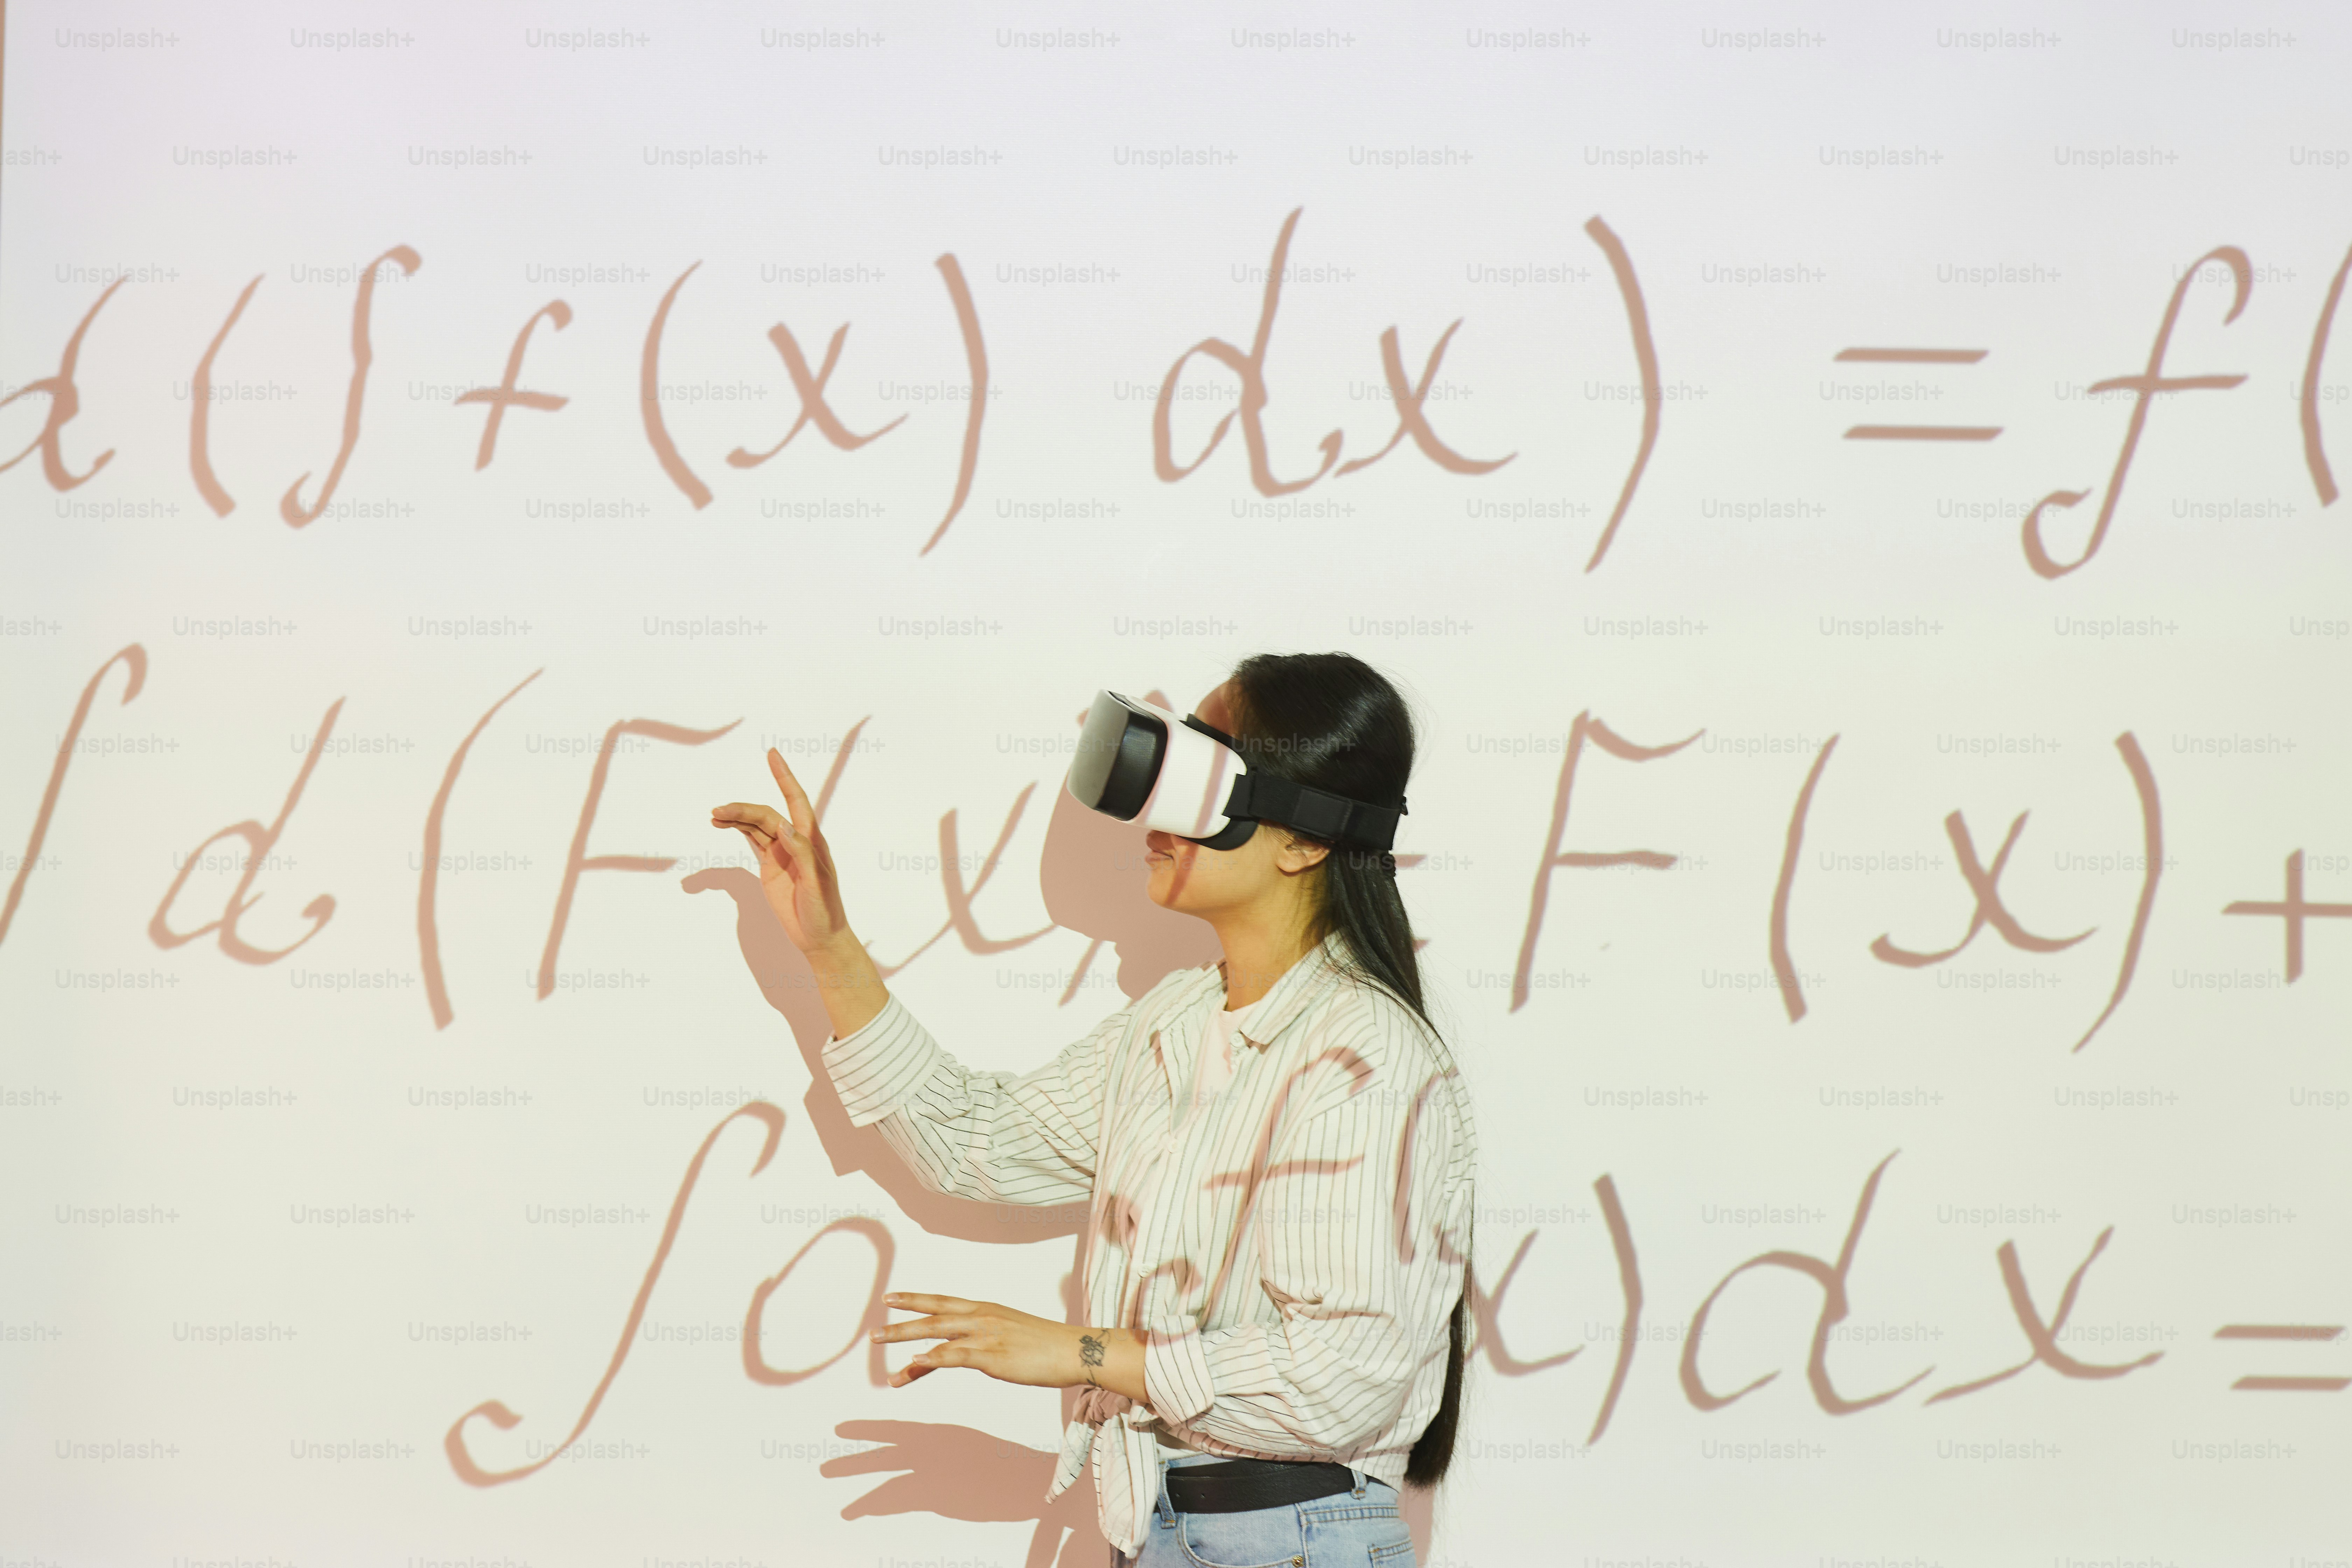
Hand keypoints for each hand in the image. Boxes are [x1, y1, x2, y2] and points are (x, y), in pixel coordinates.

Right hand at [711, 748, 849, 955]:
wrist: (818, 936)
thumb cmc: (824, 911)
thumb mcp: (817, 884)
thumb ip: (803, 854)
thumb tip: (784, 826)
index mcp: (812, 840)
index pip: (797, 801)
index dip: (784, 777)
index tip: (772, 755)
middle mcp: (796, 841)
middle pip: (766, 814)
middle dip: (743, 808)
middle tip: (718, 810)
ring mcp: (781, 852)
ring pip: (756, 824)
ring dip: (736, 817)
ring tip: (714, 815)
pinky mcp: (770, 865)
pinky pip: (752, 840)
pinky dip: (737, 829)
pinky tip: (723, 824)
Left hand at [871, 1292, 1144, 1400]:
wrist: (1076, 1350)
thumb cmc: (1048, 1346)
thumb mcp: (1012, 1334)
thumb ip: (987, 1339)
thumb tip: (970, 1352)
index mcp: (987, 1310)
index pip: (943, 1302)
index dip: (916, 1300)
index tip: (891, 1299)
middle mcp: (982, 1317)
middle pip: (933, 1315)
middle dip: (900, 1320)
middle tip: (873, 1330)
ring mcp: (985, 1335)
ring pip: (935, 1333)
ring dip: (904, 1339)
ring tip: (880, 1348)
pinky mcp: (991, 1356)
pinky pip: (953, 1356)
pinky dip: (930, 1359)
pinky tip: (912, 1363)